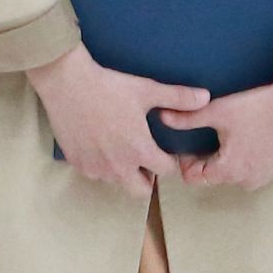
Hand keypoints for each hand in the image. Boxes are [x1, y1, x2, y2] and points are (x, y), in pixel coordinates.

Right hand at [29, 45, 212, 194]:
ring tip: (118, 145)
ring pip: (117, 181)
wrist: (67, 82)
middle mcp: (120, 166)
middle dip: (147, 178)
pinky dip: (100, 164)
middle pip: (142, 191)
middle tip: (142, 155)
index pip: (166, 171)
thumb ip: (178, 97)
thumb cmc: (109, 86)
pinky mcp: (78, 164)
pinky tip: (98, 142)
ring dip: (122, 170)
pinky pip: (95, 173)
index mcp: (140, 151)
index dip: (168, 160)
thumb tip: (206, 97)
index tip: (163, 150)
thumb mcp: (146, 90)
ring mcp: (97, 168)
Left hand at [172, 31, 272, 189]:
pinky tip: (244, 136)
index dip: (184, 159)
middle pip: (212, 176)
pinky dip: (242, 158)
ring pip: (231, 173)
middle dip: (203, 157)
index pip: (193, 177)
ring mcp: (262, 178)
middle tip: (203, 132)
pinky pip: (249, 170)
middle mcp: (245, 181)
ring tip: (225, 133)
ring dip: (224, 158)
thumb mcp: (218, 112)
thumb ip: (187, 119)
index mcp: (228, 171)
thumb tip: (161, 117)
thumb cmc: (257, 108)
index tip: (186, 139)